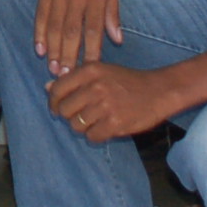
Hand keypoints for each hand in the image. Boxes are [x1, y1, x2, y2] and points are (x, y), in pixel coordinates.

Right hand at [34, 0, 121, 76]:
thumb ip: (113, 12)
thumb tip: (117, 39)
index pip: (94, 27)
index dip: (92, 49)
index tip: (92, 68)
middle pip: (71, 30)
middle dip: (69, 55)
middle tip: (67, 76)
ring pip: (55, 26)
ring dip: (54, 49)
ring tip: (54, 69)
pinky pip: (41, 15)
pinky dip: (40, 33)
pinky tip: (40, 48)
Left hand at [46, 61, 175, 142]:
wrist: (159, 91)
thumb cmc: (127, 81)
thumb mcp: (100, 71)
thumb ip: (74, 79)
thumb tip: (47, 88)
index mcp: (89, 70)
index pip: (57, 89)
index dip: (53, 102)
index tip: (57, 108)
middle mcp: (95, 87)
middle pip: (65, 110)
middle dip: (68, 116)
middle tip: (79, 117)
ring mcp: (105, 106)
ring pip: (76, 125)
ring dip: (83, 127)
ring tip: (94, 121)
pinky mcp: (115, 123)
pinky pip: (92, 136)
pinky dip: (95, 136)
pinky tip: (104, 128)